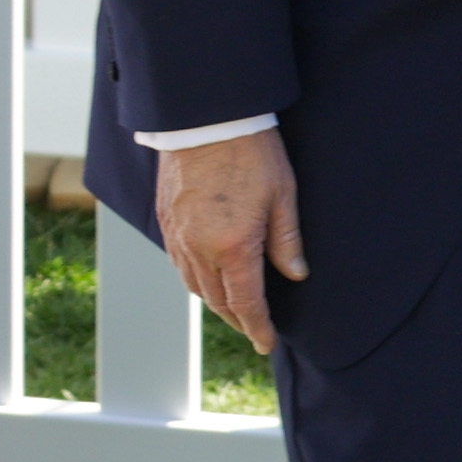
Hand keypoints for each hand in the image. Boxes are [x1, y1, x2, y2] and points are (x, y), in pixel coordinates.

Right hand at [157, 128, 308, 351]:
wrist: (206, 117)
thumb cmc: (252, 153)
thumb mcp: (282, 196)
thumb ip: (287, 241)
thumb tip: (295, 275)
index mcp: (233, 247)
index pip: (246, 304)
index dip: (258, 328)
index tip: (267, 344)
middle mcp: (199, 249)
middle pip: (218, 301)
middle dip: (238, 320)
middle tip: (255, 330)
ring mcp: (178, 236)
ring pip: (195, 286)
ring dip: (216, 302)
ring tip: (235, 309)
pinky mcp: (165, 220)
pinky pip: (179, 264)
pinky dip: (196, 279)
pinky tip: (209, 277)